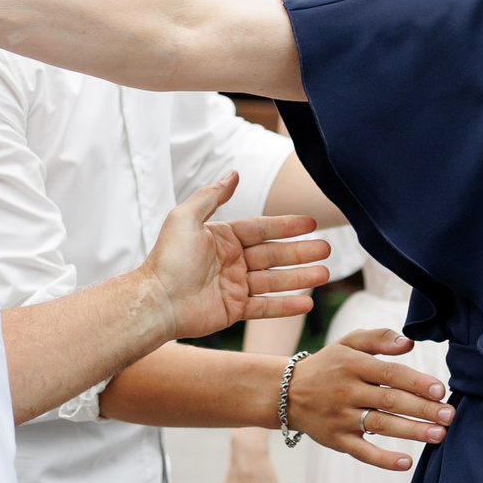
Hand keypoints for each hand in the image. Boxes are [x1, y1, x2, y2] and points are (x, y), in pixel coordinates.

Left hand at [143, 172, 327, 338]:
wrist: (156, 300)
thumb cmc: (168, 258)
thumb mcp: (186, 218)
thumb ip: (212, 195)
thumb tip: (233, 172)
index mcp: (222, 238)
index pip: (261, 229)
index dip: (286, 226)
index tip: (310, 223)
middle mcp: (231, 261)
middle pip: (273, 254)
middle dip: (301, 252)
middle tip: (326, 250)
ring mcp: (234, 286)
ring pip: (274, 280)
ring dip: (300, 278)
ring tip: (324, 274)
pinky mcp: (233, 310)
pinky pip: (265, 307)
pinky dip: (286, 306)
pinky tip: (307, 303)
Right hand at [284, 330, 452, 472]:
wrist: (288, 393)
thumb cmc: (329, 365)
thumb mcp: (348, 344)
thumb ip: (379, 339)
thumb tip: (409, 343)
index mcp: (353, 365)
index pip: (390, 374)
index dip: (416, 382)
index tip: (440, 390)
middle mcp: (347, 391)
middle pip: (390, 401)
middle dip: (423, 409)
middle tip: (449, 415)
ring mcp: (342, 418)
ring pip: (380, 425)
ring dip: (411, 431)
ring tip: (439, 435)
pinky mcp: (337, 440)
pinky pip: (362, 452)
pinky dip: (383, 459)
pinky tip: (406, 463)